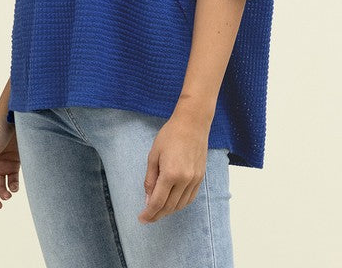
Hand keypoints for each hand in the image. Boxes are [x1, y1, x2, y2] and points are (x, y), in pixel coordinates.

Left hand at [137, 107, 209, 224]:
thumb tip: (148, 199)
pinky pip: (190, 198)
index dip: (149, 213)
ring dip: (169, 211)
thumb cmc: (170, 135)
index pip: (158, 202)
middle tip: (147, 217)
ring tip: (158, 211)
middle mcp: (185, 180)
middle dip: (157, 214)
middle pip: (169, 206)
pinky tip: (173, 203)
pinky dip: (180, 204)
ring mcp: (195, 179)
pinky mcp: (201, 177)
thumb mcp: (153, 155)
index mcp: (170, 174)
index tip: (141, 219)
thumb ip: (150, 179)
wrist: (192, 123)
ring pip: (181, 205)